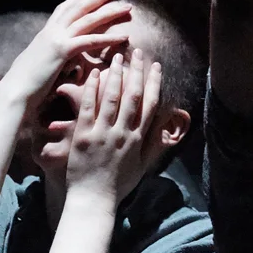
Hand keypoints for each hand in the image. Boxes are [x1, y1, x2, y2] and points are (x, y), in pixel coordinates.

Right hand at [9, 0, 130, 104]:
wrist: (14, 92)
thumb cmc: (27, 85)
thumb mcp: (44, 66)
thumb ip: (58, 60)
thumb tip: (69, 64)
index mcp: (46, 33)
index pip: (64, 8)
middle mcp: (51, 31)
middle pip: (79, 7)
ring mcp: (56, 38)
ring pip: (87, 19)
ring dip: (109, 11)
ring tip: (127, 7)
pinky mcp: (61, 50)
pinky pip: (90, 40)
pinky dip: (109, 38)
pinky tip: (124, 36)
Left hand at [62, 48, 165, 208]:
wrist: (93, 200)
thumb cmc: (118, 186)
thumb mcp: (141, 167)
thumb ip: (153, 147)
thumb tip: (168, 132)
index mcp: (137, 140)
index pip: (149, 105)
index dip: (154, 83)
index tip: (156, 66)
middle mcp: (123, 134)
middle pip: (133, 96)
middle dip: (136, 72)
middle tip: (138, 52)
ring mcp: (103, 134)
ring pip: (112, 99)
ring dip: (116, 75)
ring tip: (117, 57)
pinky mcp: (83, 137)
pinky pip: (88, 109)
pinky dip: (92, 90)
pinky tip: (93, 74)